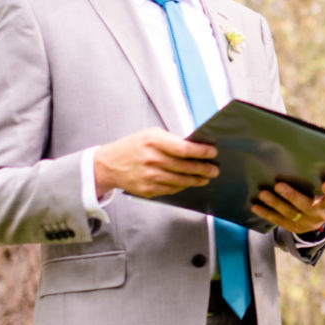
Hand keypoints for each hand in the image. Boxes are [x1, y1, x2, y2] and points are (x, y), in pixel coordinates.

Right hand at [93, 130, 217, 200]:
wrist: (110, 164)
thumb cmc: (133, 147)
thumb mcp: (150, 135)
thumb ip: (171, 140)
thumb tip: (195, 147)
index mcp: (153, 141)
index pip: (184, 148)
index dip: (201, 152)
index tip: (212, 153)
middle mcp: (152, 159)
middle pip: (186, 167)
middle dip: (203, 168)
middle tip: (214, 169)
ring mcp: (150, 176)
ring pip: (181, 181)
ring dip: (197, 180)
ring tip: (205, 177)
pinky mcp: (149, 190)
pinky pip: (172, 189)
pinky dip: (183, 186)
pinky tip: (189, 182)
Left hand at [251, 177, 324, 235]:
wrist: (321, 212)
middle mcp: (320, 214)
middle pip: (306, 206)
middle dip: (291, 196)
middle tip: (278, 185)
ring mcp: (307, 223)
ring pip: (290, 214)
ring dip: (275, 204)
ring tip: (263, 194)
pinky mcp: (295, 227)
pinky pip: (279, 221)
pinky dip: (267, 214)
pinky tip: (256, 206)